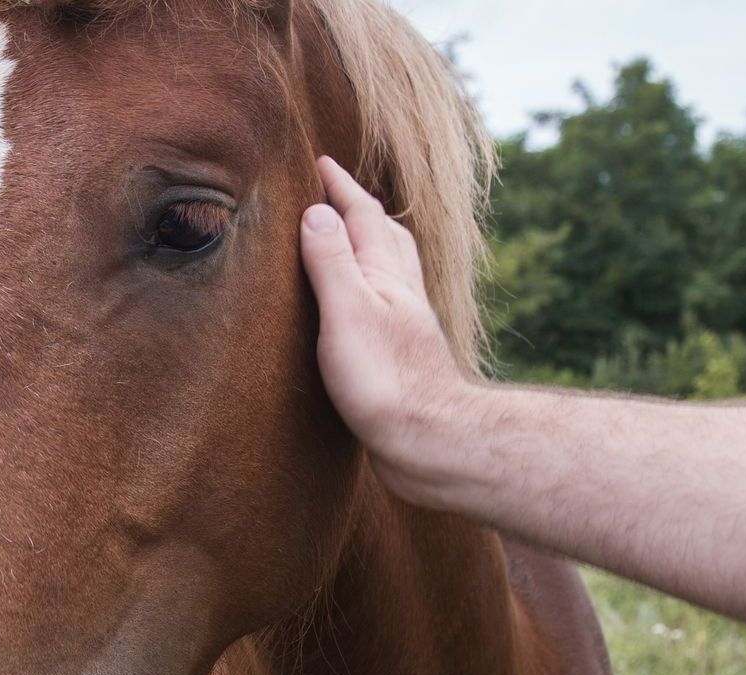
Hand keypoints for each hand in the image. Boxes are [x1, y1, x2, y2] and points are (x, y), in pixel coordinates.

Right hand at [299, 155, 484, 499]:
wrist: (428, 441)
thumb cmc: (386, 381)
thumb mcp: (347, 312)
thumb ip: (331, 261)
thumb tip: (316, 211)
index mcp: (386, 276)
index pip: (363, 216)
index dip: (341, 187)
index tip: (319, 162)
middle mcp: (401, 293)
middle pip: (385, 235)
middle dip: (360, 208)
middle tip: (336, 192)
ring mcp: (404, 325)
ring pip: (390, 269)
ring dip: (370, 245)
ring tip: (349, 239)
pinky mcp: (400, 357)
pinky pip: (384, 304)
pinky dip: (370, 287)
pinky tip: (362, 305)